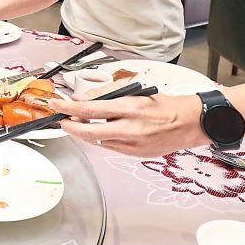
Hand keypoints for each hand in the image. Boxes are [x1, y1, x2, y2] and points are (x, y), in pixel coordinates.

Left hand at [48, 92, 205, 156]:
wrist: (188, 123)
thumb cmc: (163, 105)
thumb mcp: (133, 90)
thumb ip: (105, 94)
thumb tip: (80, 99)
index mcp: (129, 108)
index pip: (89, 109)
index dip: (67, 108)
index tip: (56, 104)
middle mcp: (129, 129)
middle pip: (88, 132)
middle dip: (69, 126)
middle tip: (60, 119)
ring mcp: (132, 145)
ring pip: (96, 141)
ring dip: (83, 132)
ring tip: (79, 122)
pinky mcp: (134, 155)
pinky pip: (109, 147)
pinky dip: (100, 138)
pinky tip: (99, 130)